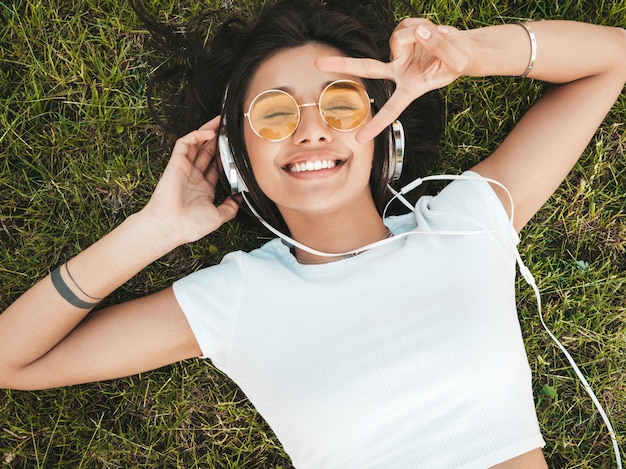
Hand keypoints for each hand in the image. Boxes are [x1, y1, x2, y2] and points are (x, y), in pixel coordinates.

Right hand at [142, 116, 238, 244]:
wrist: (170, 226)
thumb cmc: (190, 225)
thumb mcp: (218, 217)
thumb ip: (230, 208)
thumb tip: (240, 199)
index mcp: (204, 188)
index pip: (217, 166)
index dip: (226, 156)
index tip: (237, 148)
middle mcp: (194, 176)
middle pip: (208, 151)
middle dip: (218, 139)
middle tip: (230, 127)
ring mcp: (185, 168)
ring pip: (197, 144)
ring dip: (208, 131)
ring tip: (221, 121)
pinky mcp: (176, 163)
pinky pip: (185, 144)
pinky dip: (197, 136)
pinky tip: (209, 132)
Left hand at [316, 19, 471, 141]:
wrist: (465, 49)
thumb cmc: (460, 61)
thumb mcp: (456, 59)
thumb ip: (438, 45)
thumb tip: (418, 30)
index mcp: (410, 88)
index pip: (391, 109)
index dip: (376, 124)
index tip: (359, 140)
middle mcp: (399, 72)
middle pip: (367, 68)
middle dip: (342, 64)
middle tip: (317, 63)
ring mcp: (398, 55)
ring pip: (398, 36)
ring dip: (420, 32)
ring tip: (437, 37)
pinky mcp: (402, 38)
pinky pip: (405, 25)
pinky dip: (420, 25)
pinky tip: (430, 31)